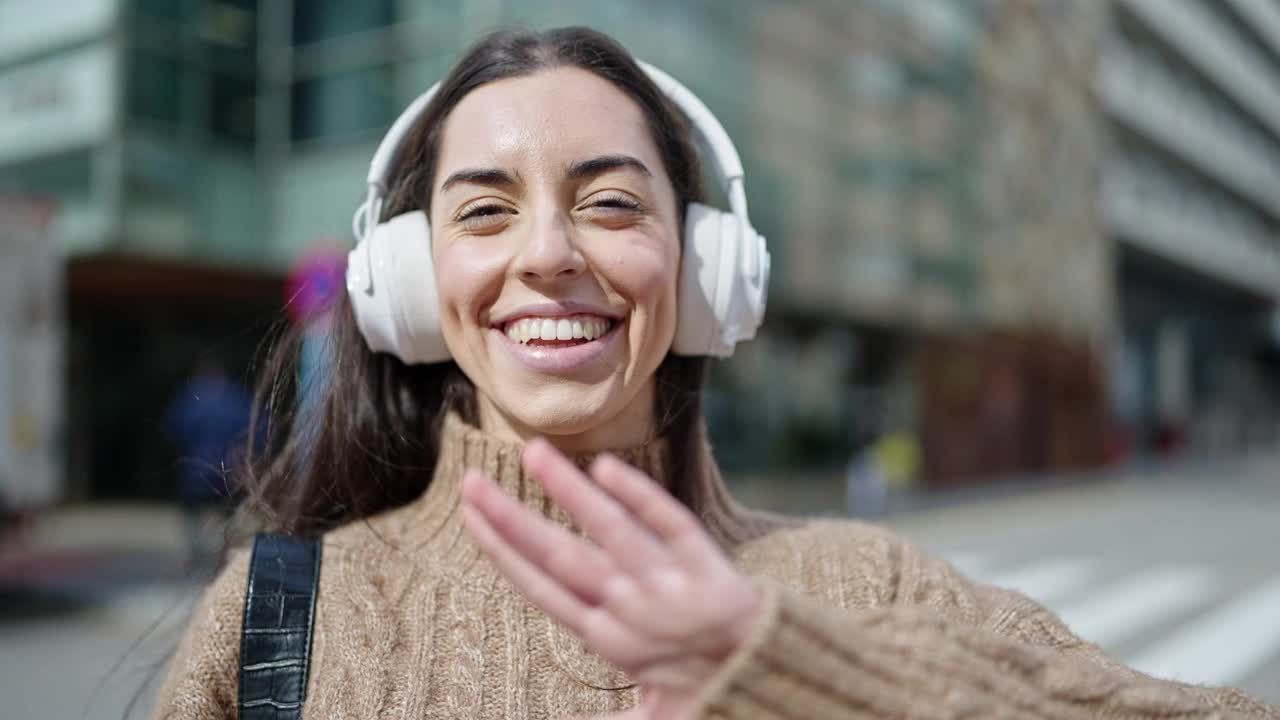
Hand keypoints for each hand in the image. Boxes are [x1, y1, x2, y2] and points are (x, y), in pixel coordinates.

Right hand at [460, 439, 762, 718]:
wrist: (779, 680)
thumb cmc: (712, 694)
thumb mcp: (652, 714)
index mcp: (610, 640)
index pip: (542, 589)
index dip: (503, 553)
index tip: (471, 517)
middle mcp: (631, 608)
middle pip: (560, 557)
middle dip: (512, 520)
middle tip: (471, 483)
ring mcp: (668, 584)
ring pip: (608, 531)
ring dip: (567, 490)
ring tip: (534, 452)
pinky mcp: (707, 565)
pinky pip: (669, 522)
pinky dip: (639, 495)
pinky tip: (607, 466)